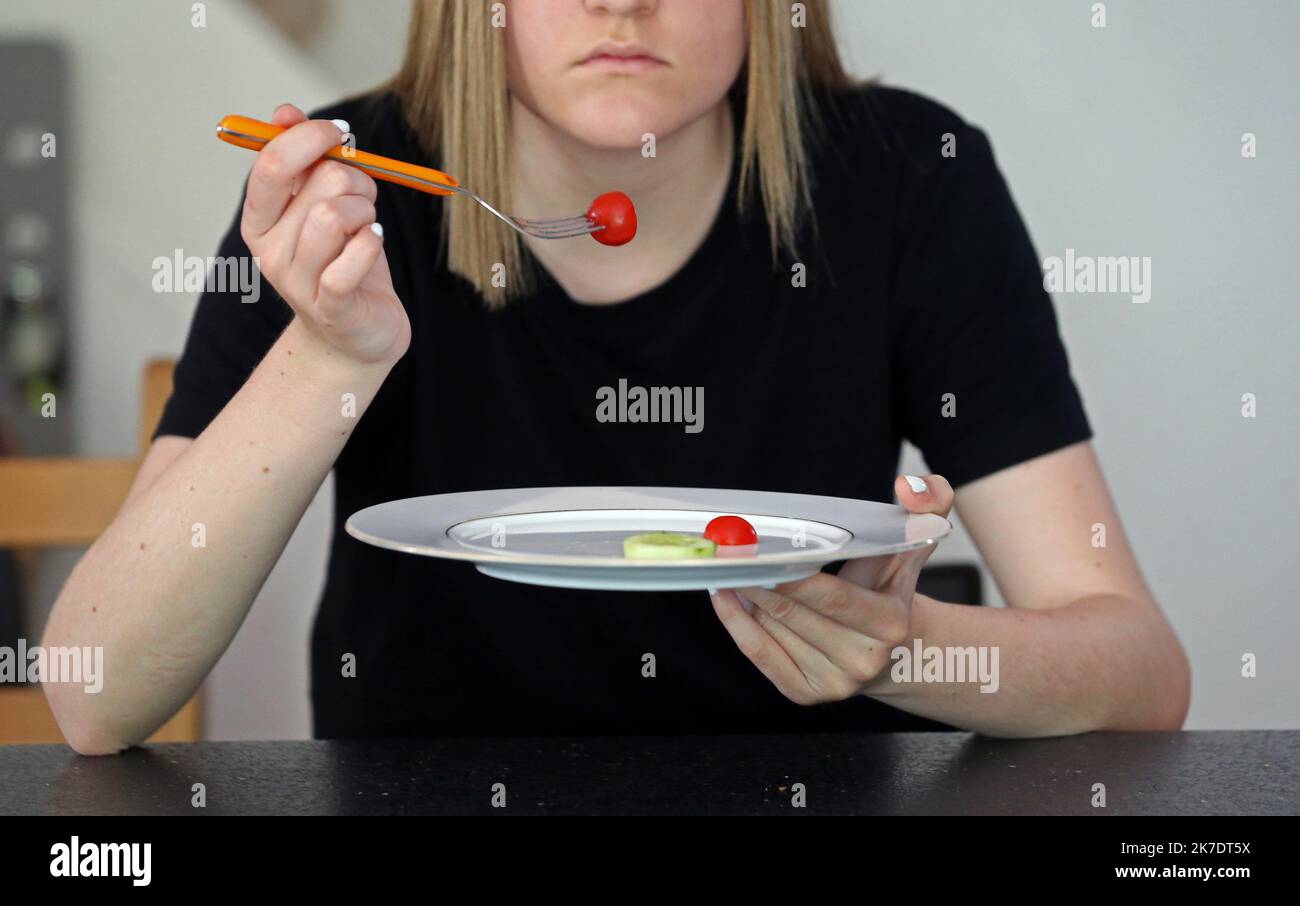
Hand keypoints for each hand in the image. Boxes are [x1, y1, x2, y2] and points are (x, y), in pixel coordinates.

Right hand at [240, 103, 409, 365]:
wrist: (356, 334)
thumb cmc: (343, 262)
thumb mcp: (322, 205)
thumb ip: (306, 161)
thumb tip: (284, 112)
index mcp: (260, 220)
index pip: (271, 163)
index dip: (310, 136)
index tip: (340, 132)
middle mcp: (270, 251)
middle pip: (319, 182)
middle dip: (355, 180)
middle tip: (363, 201)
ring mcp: (297, 283)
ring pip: (334, 216)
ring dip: (365, 213)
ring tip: (367, 228)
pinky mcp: (330, 308)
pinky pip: (349, 263)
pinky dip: (370, 246)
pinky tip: (374, 245)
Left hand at [710, 475, 954, 703]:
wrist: (894, 651)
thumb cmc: (892, 590)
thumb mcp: (917, 543)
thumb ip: (928, 503)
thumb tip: (906, 486)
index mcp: (889, 623)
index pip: (831, 597)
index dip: (790, 575)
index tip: (758, 551)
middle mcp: (862, 659)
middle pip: (793, 613)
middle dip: (755, 579)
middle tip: (728, 553)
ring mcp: (833, 682)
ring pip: (772, 631)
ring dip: (744, 597)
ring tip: (728, 568)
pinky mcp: (805, 693)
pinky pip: (760, 655)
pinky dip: (736, 624)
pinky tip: (724, 597)